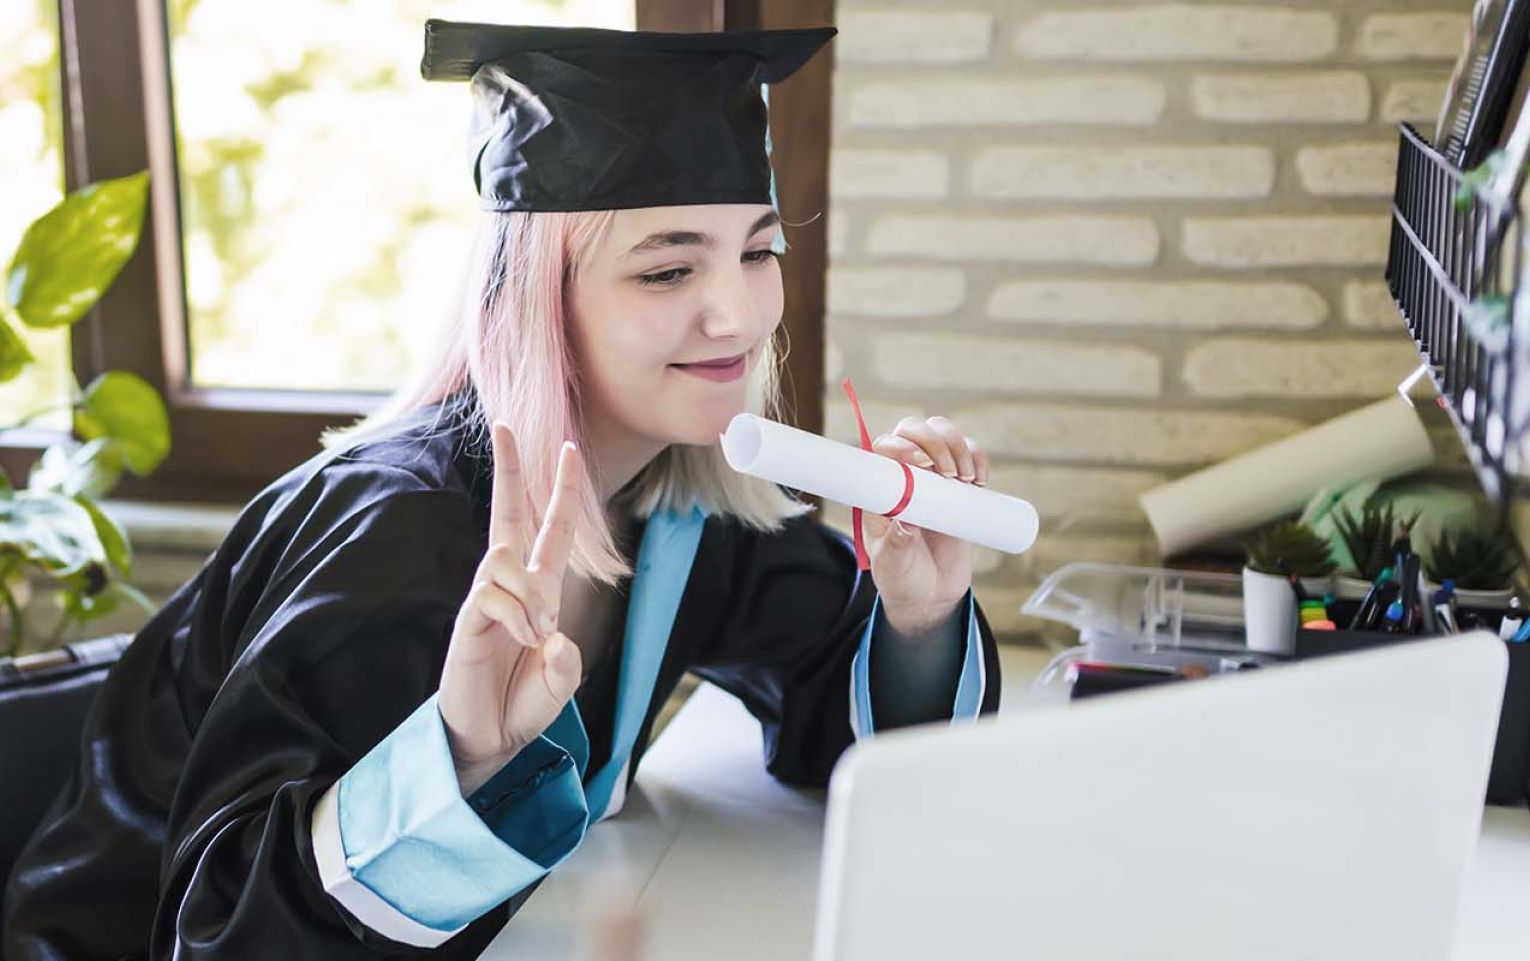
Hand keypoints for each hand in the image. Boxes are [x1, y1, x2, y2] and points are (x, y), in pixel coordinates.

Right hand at [438, 422, 583, 796]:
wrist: (490, 741)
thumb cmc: (523, 707)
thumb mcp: (560, 685)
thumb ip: (565, 664)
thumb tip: (554, 636)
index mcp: (542, 591)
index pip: (552, 530)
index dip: (563, 491)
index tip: (569, 449)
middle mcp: (513, 587)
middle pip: (507, 513)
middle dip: (509, 468)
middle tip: (505, 423)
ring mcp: (487, 600)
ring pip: (505, 557)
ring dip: (529, 593)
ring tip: (536, 635)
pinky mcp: (467, 621)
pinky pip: (490, 593)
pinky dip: (514, 612)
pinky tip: (521, 638)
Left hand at [862, 416, 988, 635]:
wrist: (930, 594)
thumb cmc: (901, 577)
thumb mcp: (892, 566)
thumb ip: (896, 546)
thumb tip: (906, 522)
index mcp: (881, 488)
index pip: (884, 447)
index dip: (902, 445)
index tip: (921, 464)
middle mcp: (905, 475)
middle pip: (914, 430)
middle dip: (935, 441)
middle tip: (948, 473)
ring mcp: (934, 476)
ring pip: (943, 433)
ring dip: (958, 446)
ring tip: (965, 480)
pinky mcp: (961, 485)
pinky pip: (971, 455)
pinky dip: (978, 457)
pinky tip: (980, 480)